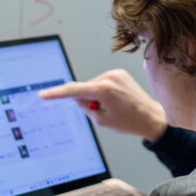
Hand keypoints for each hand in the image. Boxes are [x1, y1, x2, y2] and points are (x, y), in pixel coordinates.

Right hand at [39, 69, 166, 141]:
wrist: (150, 117)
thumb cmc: (129, 122)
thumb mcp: (101, 120)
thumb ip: (85, 107)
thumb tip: (78, 97)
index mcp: (103, 89)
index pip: (73, 90)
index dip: (57, 94)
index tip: (44, 94)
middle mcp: (109, 77)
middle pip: (84, 88)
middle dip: (87, 100)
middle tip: (103, 112)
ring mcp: (115, 73)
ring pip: (93, 85)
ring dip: (96, 96)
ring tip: (113, 106)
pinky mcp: (120, 73)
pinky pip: (103, 82)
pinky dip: (104, 91)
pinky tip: (116, 100)